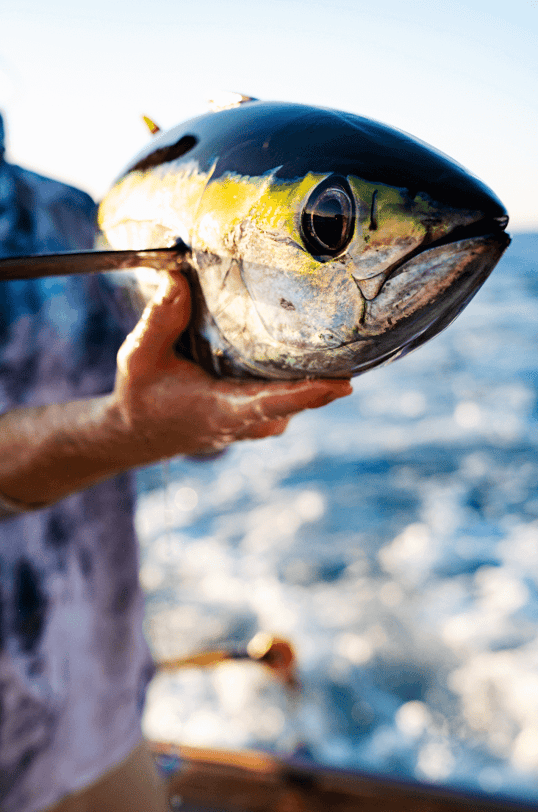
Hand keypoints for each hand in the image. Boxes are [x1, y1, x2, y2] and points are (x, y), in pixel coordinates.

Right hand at [113, 272, 351, 457]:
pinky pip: (296, 395)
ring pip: (302, 398)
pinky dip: (307, 376)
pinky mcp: (265, 416)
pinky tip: (317, 345)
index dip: (307, 394)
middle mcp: (249, 420)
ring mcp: (261, 422)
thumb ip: (160, 318)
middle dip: (329, 372)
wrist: (142, 432)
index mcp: (222, 410)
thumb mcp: (139, 356)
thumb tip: (178, 275)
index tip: (342, 384)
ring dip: (321, 372)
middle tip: (358, 335)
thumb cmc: (143, 394)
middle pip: (301, 399)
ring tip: (344, 332)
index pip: (272, 402)